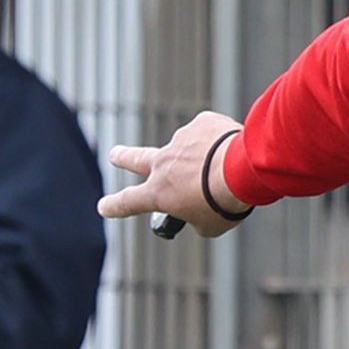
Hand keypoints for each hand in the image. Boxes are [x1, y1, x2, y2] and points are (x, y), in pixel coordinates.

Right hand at [102, 111, 247, 236]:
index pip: (129, 202)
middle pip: (136, 158)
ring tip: (228, 170)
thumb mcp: (210, 225)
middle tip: (115, 154)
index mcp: (160, 193)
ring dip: (202, 157)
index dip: (115, 206)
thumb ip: (199, 218)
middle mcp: (164, 163)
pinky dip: (222, 143)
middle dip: (124, 157)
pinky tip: (235, 152)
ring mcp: (181, 140)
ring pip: (190, 150)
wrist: (244, 169)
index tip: (104, 206)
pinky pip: (212, 135)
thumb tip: (201, 206)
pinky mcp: (201, 123)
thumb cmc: (226, 202)